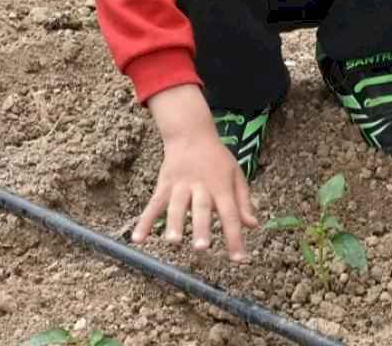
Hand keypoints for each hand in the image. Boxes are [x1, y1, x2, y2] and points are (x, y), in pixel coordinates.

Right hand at [131, 84, 258, 261]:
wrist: (191, 133)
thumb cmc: (217, 158)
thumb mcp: (236, 175)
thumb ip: (244, 201)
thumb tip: (253, 226)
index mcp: (222, 187)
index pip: (231, 215)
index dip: (235, 237)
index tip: (239, 259)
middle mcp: (201, 187)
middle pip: (201, 209)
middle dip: (201, 228)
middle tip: (202, 248)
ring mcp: (180, 185)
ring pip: (176, 206)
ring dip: (174, 224)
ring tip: (173, 242)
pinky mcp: (164, 185)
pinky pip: (153, 205)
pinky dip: (145, 221)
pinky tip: (138, 239)